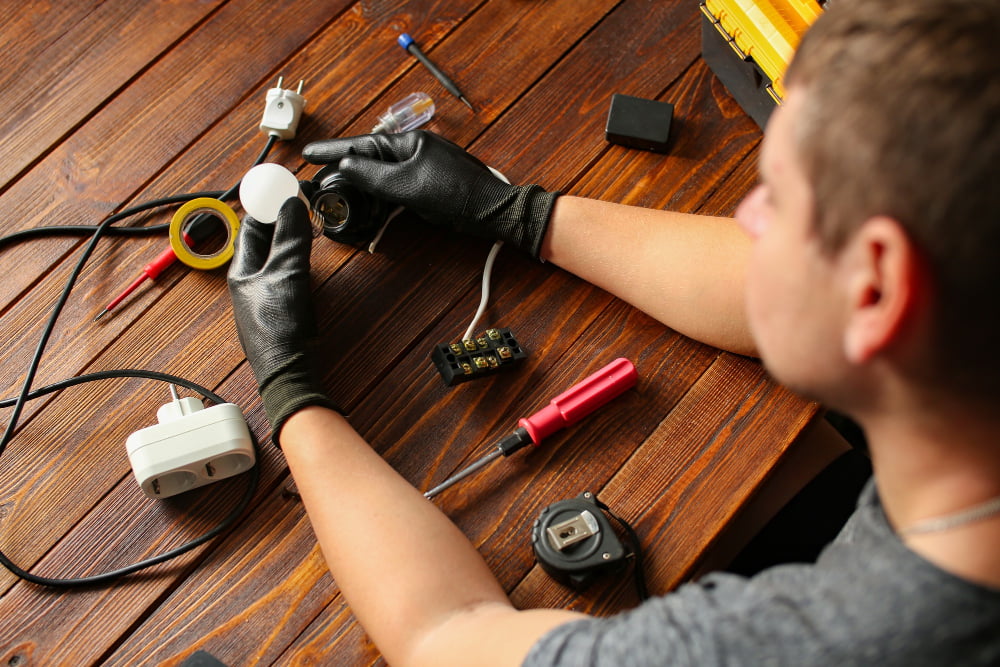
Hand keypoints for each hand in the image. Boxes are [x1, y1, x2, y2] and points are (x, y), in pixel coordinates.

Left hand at [227, 197, 333, 445]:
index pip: (250, 227)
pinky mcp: (276, 314)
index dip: (267, 207)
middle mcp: (247, 285)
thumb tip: (291, 204)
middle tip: (300, 210)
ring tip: (306, 233)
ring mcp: (260, 301)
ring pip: (272, 262)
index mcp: (241, 271)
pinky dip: (294, 267)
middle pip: (261, 244)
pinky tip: (307, 270)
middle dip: (280, 224)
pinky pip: (282, 280)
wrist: (287, 371)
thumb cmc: (279, 326)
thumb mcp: (288, 273)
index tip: (285, 192)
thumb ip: (290, 237)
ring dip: (288, 245)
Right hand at [302, 130, 559, 257]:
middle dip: (344, 168)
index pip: (362, 144)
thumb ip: (373, 176)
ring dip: (362, 184)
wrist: (495, 212)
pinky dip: (382, 195)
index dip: (333, 150)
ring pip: (384, 174)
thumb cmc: (457, 195)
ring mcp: (425, 167)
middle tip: (318, 176)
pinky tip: (372, 205)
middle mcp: (416, 150)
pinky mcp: (432, 185)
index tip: (309, 153)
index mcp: (410, 142)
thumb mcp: (408, 186)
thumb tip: (345, 165)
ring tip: (338, 191)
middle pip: (371, 158)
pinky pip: (398, 186)